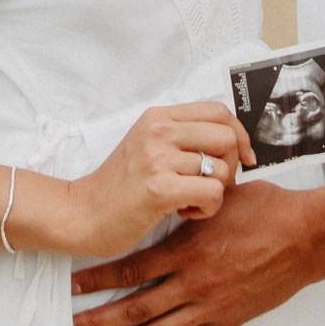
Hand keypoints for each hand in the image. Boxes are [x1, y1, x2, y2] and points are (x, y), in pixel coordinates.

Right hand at [69, 103, 252, 259]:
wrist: (81, 214)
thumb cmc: (119, 187)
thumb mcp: (147, 146)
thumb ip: (182, 138)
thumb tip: (233, 143)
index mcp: (158, 117)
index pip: (218, 111)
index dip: (240, 135)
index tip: (243, 158)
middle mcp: (158, 131)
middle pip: (227, 137)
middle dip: (231, 166)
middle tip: (210, 184)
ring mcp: (158, 158)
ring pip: (222, 169)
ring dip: (215, 192)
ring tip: (190, 200)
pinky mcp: (160, 188)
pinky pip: (213, 193)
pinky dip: (208, 209)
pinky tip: (185, 211)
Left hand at [70, 176, 319, 325]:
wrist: (305, 238)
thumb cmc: (264, 210)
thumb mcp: (217, 200)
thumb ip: (185, 206)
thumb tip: (160, 198)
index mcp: (187, 249)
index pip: (132, 269)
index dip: (100, 279)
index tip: (74, 285)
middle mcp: (193, 282)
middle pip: (136, 307)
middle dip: (101, 318)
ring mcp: (209, 306)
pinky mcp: (226, 321)